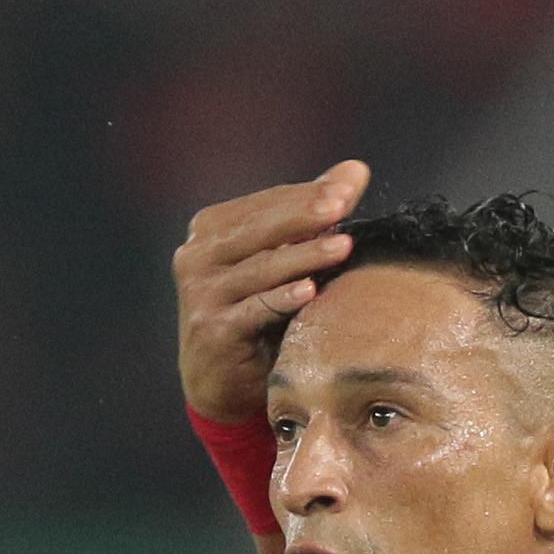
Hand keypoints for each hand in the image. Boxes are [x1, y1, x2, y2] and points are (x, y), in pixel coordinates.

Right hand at [173, 163, 369, 422]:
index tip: (349, 187)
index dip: (307, 195)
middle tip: (344, 204)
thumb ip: (312, 216)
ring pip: (261, 268)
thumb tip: (356, 169)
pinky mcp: (213, 330)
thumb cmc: (256, 314)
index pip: (266, 204)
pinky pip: (254, 310)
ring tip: (342, 246)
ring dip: (304, 256)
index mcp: (211, 230)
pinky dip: (282, 299)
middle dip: (305, 214)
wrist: (222, 384)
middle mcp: (198, 256)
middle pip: (260, 228)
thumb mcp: (280, 261)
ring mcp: (202, 293)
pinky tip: (310, 290)